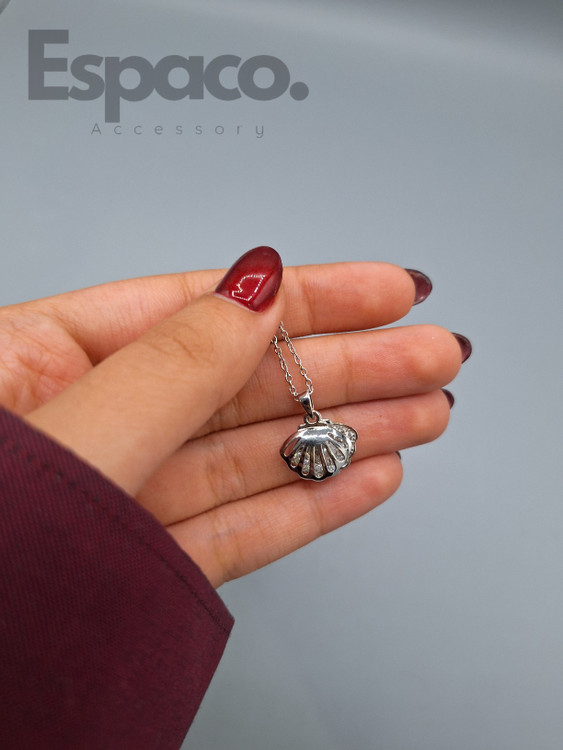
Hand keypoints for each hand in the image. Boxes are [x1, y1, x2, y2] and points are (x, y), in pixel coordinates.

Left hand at [0, 248, 463, 586]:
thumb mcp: (60, 440)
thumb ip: (167, 369)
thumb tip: (256, 289)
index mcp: (33, 361)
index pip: (200, 307)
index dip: (306, 295)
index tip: (383, 289)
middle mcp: (85, 422)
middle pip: (241, 380)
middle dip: (349, 364)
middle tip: (430, 351)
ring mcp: (121, 500)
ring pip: (252, 455)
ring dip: (346, 433)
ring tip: (423, 412)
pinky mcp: (144, 572)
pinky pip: (239, 527)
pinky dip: (309, 503)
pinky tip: (366, 475)